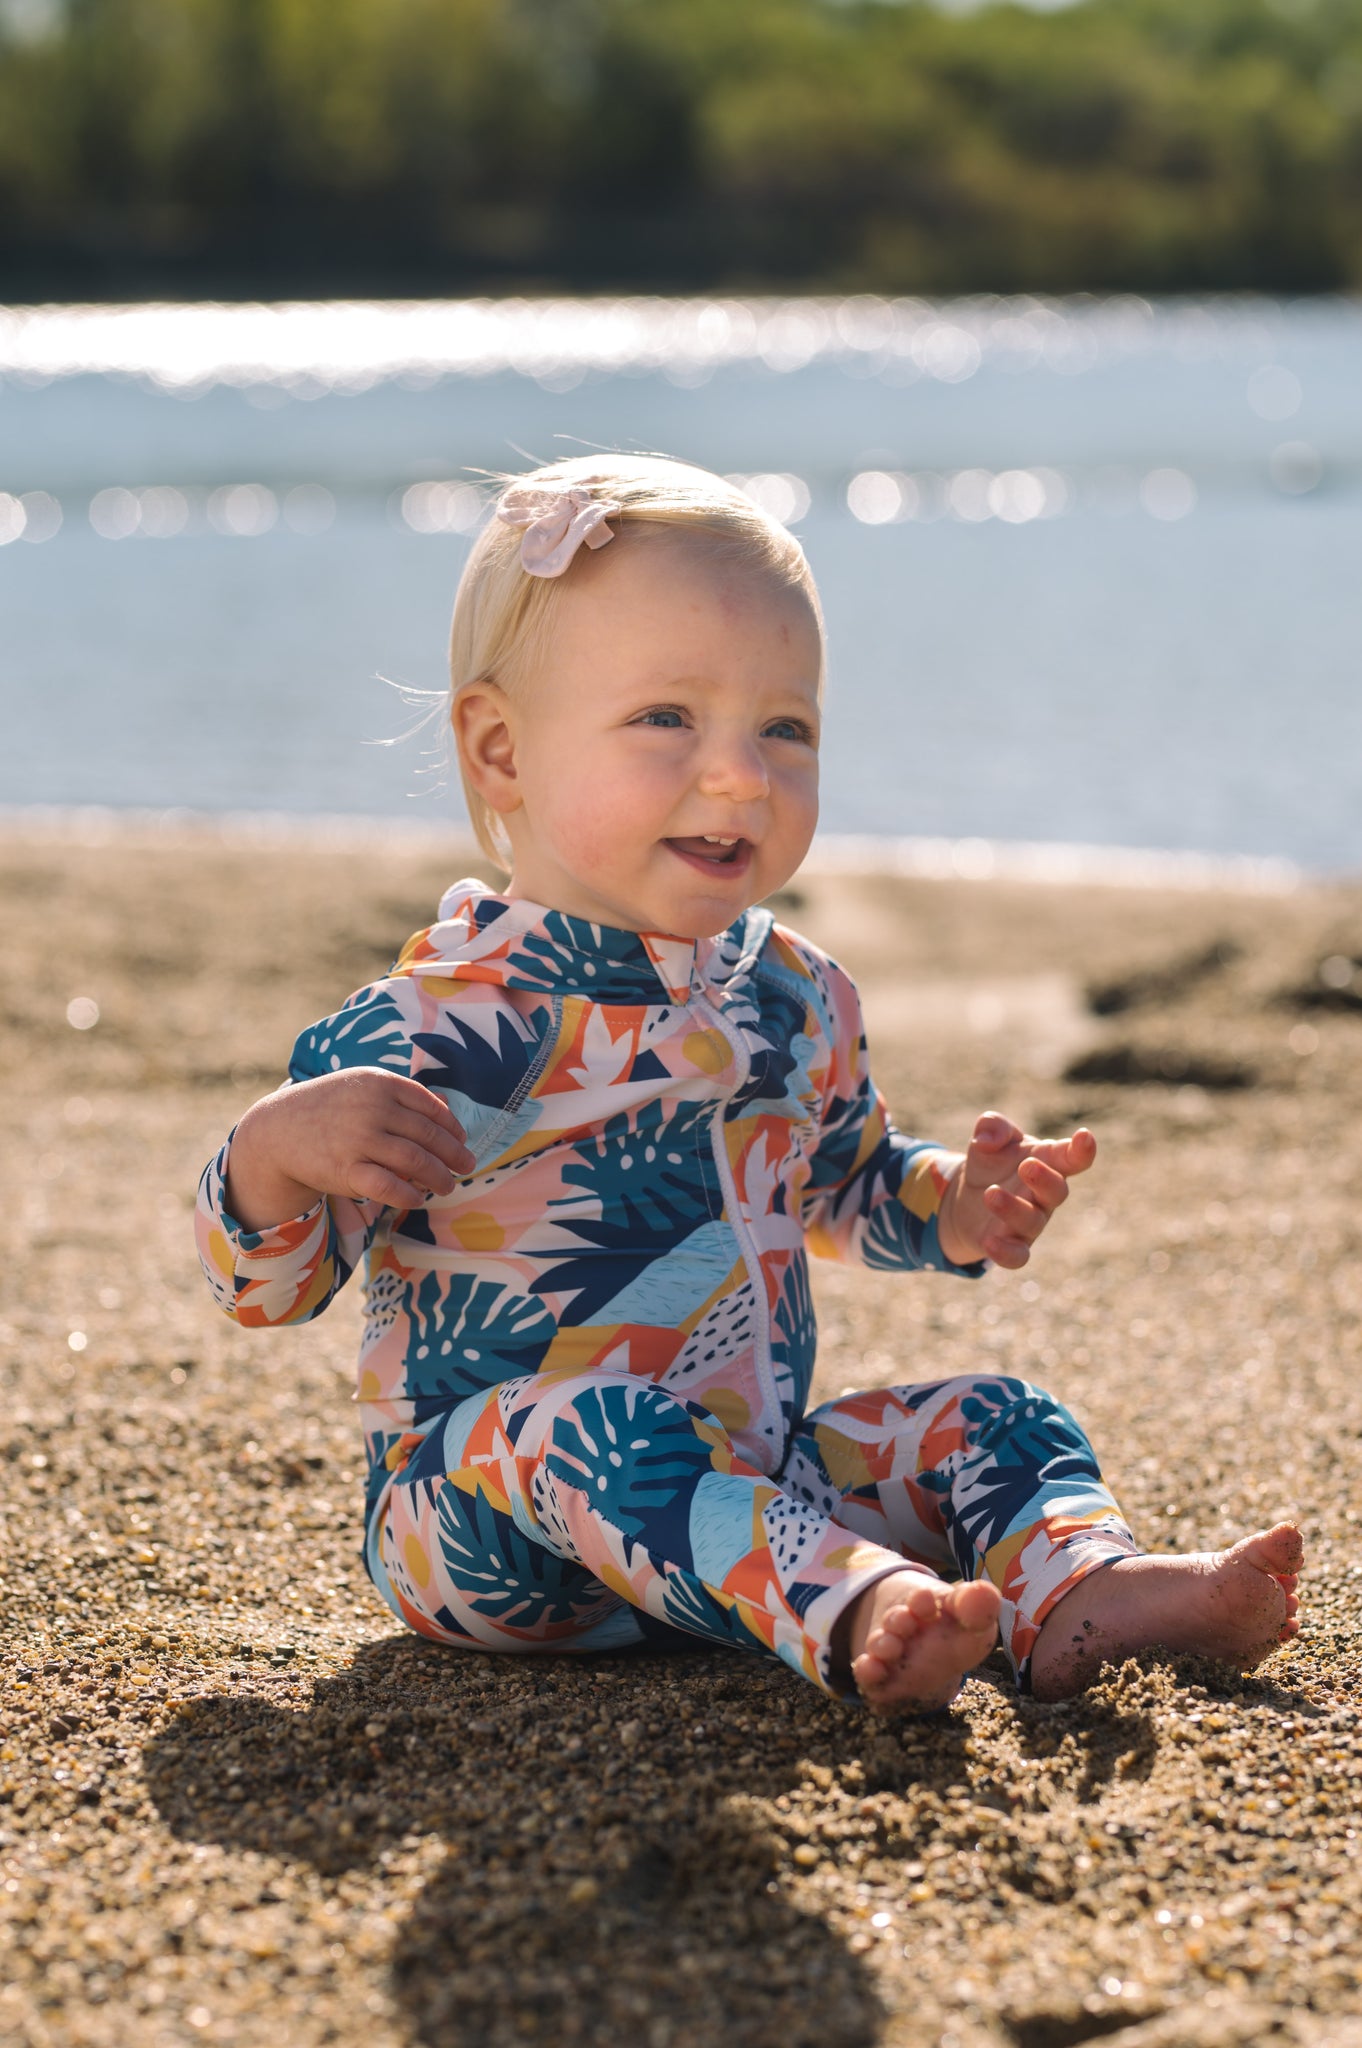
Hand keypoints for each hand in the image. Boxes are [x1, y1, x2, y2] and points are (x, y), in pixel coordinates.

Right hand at [224, 1068, 475, 1230]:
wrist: (278, 1129)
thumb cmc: (329, 1107)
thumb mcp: (363, 1087)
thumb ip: (403, 1095)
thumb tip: (449, 1106)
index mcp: (380, 1084)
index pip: (430, 1107)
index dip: (452, 1127)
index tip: (462, 1141)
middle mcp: (373, 1109)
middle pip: (428, 1136)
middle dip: (453, 1155)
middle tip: (467, 1167)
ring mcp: (360, 1140)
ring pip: (415, 1161)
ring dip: (439, 1177)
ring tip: (449, 1186)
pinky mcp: (346, 1170)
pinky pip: (389, 1187)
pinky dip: (409, 1196)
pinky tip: (418, 1200)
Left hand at [937, 1112, 1095, 1269]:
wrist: (967, 1197)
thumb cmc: (991, 1164)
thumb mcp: (989, 1138)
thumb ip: (992, 1127)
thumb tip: (986, 1140)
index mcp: (1048, 1163)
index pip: (1072, 1157)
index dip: (1082, 1150)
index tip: (1085, 1137)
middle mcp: (1044, 1195)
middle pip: (1057, 1191)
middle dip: (1045, 1179)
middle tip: (1027, 1166)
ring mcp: (1031, 1222)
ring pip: (1032, 1221)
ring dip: (1012, 1208)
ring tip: (990, 1193)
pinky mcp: (1011, 1245)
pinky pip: (1018, 1257)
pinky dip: (1006, 1253)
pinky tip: (989, 1242)